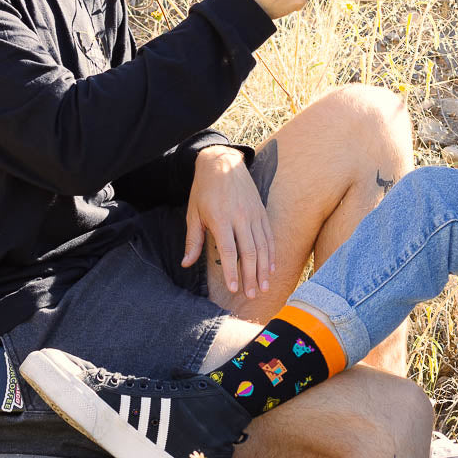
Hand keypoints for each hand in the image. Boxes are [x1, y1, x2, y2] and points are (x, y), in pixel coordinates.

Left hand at [183, 146, 274, 299]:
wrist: (222, 162)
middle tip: (252, 295)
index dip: (232, 271)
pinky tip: (271, 268)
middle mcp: (239, 217)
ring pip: (262, 246)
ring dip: (264, 269)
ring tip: (263, 287)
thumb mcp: (193, 213)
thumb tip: (186, 263)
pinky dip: (271, 253)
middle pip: (249, 252)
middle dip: (251, 276)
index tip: (234, 289)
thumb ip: (193, 240)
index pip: (228, 250)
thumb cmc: (204, 190)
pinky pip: (269, 236)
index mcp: (220, 218)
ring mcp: (253, 214)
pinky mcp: (261, 211)